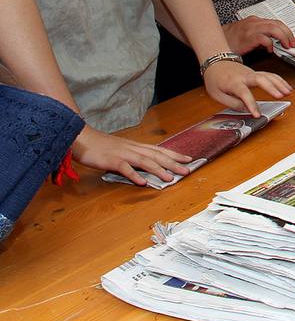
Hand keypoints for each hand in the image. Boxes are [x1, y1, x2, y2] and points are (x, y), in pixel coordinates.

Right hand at [73, 126, 193, 185]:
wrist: (81, 138)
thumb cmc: (101, 145)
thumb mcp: (121, 149)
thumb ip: (133, 156)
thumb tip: (145, 166)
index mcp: (135, 146)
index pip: (159, 150)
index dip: (174, 155)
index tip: (188, 159)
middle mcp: (132, 148)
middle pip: (156, 155)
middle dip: (173, 163)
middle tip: (187, 170)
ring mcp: (122, 154)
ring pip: (144, 161)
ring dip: (158, 170)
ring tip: (170, 178)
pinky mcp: (110, 160)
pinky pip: (124, 168)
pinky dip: (134, 175)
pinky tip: (142, 182)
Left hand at [202, 61, 290, 116]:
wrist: (216, 62)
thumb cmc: (215, 78)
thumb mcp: (217, 95)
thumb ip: (232, 103)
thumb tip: (245, 109)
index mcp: (233, 83)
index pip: (244, 93)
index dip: (251, 104)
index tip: (257, 114)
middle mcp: (245, 76)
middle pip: (261, 79)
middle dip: (272, 87)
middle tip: (281, 96)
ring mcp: (252, 73)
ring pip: (268, 75)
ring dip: (280, 83)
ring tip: (288, 92)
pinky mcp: (256, 73)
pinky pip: (270, 75)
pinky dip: (280, 80)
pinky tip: (286, 87)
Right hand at [224, 16, 294, 53]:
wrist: (217, 40)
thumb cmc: (233, 39)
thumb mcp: (250, 34)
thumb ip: (263, 36)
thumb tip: (277, 43)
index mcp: (256, 21)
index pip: (276, 22)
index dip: (287, 31)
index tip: (293, 39)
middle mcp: (255, 22)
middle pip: (278, 24)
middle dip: (288, 34)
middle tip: (292, 44)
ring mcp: (251, 28)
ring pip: (273, 28)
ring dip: (283, 37)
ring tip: (285, 46)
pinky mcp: (247, 37)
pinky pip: (263, 38)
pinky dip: (269, 44)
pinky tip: (270, 50)